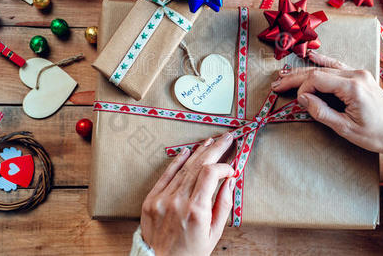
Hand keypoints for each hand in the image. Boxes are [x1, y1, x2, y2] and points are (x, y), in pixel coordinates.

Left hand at [140, 133, 235, 255]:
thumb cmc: (190, 253)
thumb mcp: (214, 233)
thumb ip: (224, 204)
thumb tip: (230, 180)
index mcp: (196, 211)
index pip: (212, 174)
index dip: (224, 166)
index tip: (231, 168)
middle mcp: (178, 201)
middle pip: (199, 165)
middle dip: (215, 149)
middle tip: (226, 138)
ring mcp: (162, 199)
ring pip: (183, 168)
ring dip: (199, 152)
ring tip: (210, 141)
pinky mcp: (151, 200)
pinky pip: (166, 175)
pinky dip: (177, 161)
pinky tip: (187, 151)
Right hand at [272, 52, 382, 162]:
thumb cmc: (376, 135)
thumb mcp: (345, 128)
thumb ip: (321, 112)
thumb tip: (302, 99)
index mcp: (353, 87)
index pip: (317, 79)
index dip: (302, 89)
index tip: (298, 103)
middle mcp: (357, 75)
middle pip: (318, 71)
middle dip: (296, 78)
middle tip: (277, 85)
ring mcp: (360, 74)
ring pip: (326, 68)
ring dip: (305, 72)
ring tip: (285, 75)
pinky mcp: (361, 77)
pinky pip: (338, 67)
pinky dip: (323, 63)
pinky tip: (311, 57)